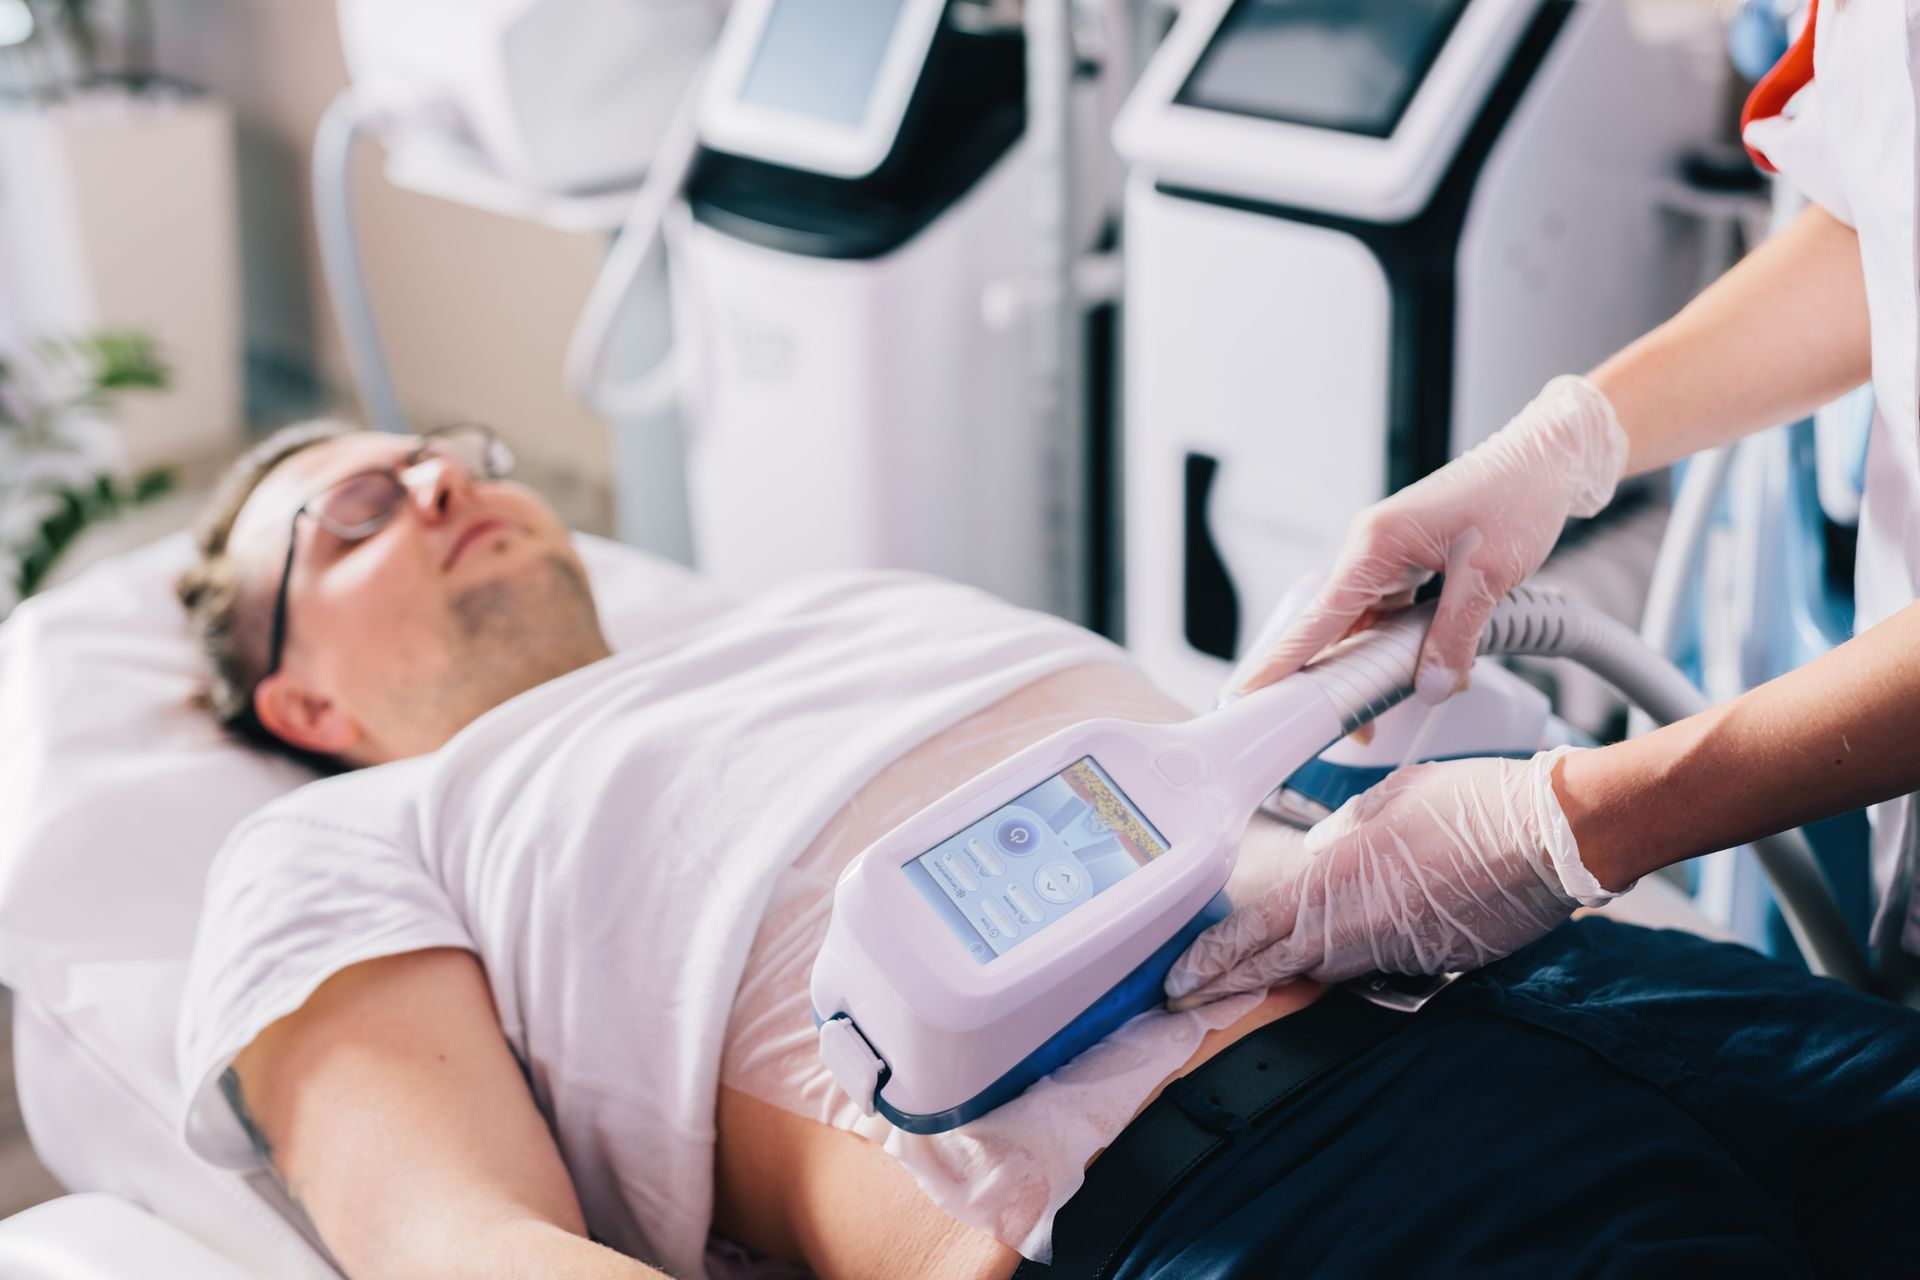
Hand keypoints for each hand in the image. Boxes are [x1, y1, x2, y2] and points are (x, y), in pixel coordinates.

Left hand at [1165, 748, 1621, 1003]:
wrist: (1554, 836)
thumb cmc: (1473, 803)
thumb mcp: (1388, 799)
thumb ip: (1342, 833)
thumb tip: (1321, 856)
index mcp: (1338, 883)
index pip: (1256, 936)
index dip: (1211, 964)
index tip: (1176, 984)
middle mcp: (1361, 929)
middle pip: (1284, 964)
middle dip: (1235, 980)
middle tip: (1190, 995)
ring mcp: (1401, 955)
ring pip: (1332, 968)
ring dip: (1299, 967)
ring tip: (1254, 970)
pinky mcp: (1438, 967)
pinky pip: (1384, 966)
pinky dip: (1362, 958)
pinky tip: (1360, 942)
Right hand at [1230, 375, 1627, 703]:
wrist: (1547, 459)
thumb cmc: (1517, 495)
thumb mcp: (1490, 572)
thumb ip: (1456, 634)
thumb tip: (1433, 687)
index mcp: (1376, 543)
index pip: (1318, 615)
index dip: (1284, 659)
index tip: (1251, 692)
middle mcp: (1370, 551)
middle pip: (1332, 628)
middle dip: (1331, 680)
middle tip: (1337, 728)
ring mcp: (1387, 558)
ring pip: (1361, 627)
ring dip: (1369, 668)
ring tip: (1374, 714)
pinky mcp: (1408, 566)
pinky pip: (1387, 616)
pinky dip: (1395, 648)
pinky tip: (1413, 674)